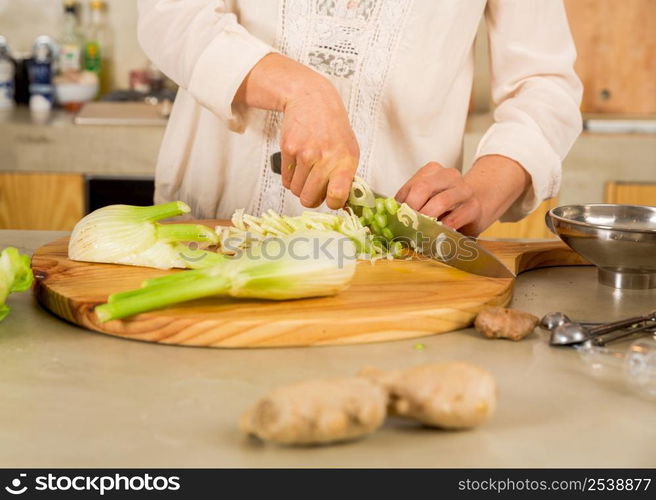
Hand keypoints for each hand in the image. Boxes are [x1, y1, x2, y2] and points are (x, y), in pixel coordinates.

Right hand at [280, 80, 358, 208]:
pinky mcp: (288, 149)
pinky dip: (290, 178)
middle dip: (311, 198)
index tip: (332, 200)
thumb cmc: (333, 129)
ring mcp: (305, 154)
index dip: (333, 204)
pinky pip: (285, 180)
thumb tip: (341, 204)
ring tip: (307, 172)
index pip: (337, 196)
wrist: (313, 101)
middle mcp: (326, 158)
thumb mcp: (350, 151)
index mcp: (345, 162)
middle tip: (315, 187)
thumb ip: (346, 178)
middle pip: (309, 200)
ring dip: (300, 187)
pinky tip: (298, 165)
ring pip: (296, 191)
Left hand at [395, 162, 482, 231]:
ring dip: (426, 219)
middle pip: (423, 188)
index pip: (410, 186)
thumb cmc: (449, 204)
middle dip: (411, 209)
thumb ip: (411, 204)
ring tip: (419, 230)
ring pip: (441, 201)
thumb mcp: (429, 199)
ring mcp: (463, 190)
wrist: (480, 203)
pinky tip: (436, 234)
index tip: (395, 219)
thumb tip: (389, 218)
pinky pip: (455, 218)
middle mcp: (449, 176)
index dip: (400, 204)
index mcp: (433, 171)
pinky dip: (443, 228)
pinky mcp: (474, 206)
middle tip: (406, 224)